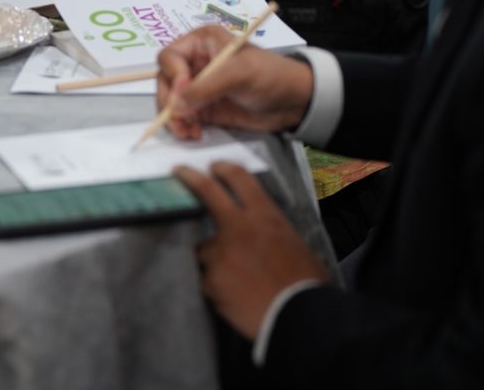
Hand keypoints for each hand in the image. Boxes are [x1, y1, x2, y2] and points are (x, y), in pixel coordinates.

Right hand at [156, 25, 313, 139]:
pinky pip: (182, 118)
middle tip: (179, 121)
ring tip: (188, 132)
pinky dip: (183, 127)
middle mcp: (195, 62)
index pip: (169, 57)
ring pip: (170, 103)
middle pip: (164, 82)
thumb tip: (176, 105)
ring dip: (174, 119)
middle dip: (169, 103)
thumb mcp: (238, 75)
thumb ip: (205, 88)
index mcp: (201, 42)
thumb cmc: (270, 76)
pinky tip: (195, 134)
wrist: (294, 101)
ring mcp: (198, 87)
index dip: (172, 77)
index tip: (183, 95)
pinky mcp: (203, 108)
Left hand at [174, 162, 330, 339]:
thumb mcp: (295, 244)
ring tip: (233, 278)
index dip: (224, 169)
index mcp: (266, 216)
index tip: (214, 167)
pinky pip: (208, 279)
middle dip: (190, 177)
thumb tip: (260, 234)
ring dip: (213, 259)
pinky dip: (217, 287)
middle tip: (179, 171)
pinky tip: (233, 297)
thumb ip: (271, 231)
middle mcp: (239, 228)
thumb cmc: (305, 282)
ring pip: (204, 248)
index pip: (240, 180)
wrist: (297, 316)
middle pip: (207, 192)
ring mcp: (221, 253)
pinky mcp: (211, 280)